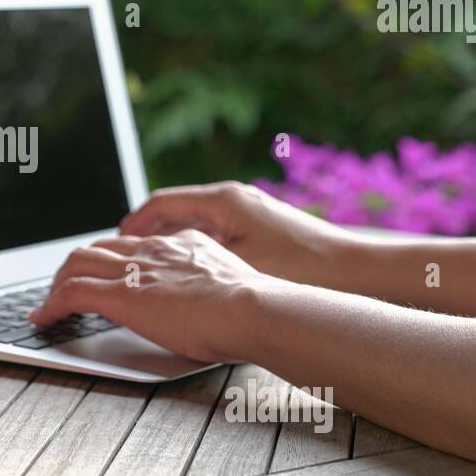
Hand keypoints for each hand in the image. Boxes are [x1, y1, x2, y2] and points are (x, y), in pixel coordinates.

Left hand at [28, 229, 269, 363]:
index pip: (132, 244)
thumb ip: (210, 286)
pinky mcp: (121, 295)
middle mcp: (152, 251)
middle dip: (75, 267)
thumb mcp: (230, 285)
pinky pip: (72, 292)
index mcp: (180, 245)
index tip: (103, 273)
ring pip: (77, 264)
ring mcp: (134, 271)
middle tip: (64, 287)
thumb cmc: (253, 308)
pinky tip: (43, 318)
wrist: (252, 308)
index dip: (110, 258)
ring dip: (58, 284)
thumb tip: (208, 305)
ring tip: (49, 304)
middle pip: (97, 248)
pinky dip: (52, 305)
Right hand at [119, 181, 355, 286]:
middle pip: (177, 211)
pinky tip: (196, 274)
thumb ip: (193, 261)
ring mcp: (252, 215)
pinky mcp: (265, 232)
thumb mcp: (236, 265)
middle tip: (127, 254)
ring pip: (197, 224)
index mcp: (223, 201)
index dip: (133, 224)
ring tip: (154, 265)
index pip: (161, 203)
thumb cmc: (303, 267)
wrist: (359, 271)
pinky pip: (218, 236)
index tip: (116, 242)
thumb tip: (157, 266)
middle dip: (148, 232)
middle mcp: (236, 201)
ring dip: (173, 241)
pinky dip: (198, 250)